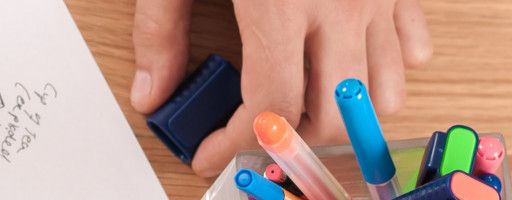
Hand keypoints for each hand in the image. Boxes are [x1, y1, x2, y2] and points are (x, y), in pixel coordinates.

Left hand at [131, 0, 432, 177]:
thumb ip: (160, 32)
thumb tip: (151, 92)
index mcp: (279, 5)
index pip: (269, 105)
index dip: (236, 141)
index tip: (210, 150)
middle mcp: (340, 4)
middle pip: (331, 114)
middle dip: (288, 136)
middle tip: (251, 131)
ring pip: (382, 93)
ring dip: (341, 111)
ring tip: (297, 103)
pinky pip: (412, 46)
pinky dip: (384, 69)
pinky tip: (345, 61)